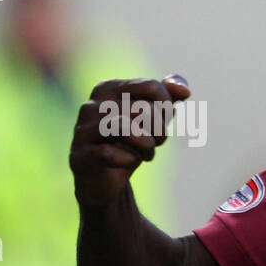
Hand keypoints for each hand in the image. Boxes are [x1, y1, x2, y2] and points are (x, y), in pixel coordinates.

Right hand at [70, 75, 189, 207]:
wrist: (106, 178)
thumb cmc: (131, 142)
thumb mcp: (154, 117)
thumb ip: (169, 97)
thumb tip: (184, 90)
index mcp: (108, 88)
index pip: (152, 87)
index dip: (167, 107)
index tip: (162, 122)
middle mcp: (91, 105)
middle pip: (143, 109)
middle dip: (159, 130)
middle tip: (156, 142)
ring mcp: (82, 130)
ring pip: (124, 127)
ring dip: (146, 144)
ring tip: (147, 152)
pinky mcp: (80, 156)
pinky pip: (109, 154)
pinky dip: (129, 160)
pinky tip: (131, 162)